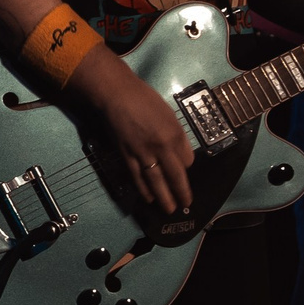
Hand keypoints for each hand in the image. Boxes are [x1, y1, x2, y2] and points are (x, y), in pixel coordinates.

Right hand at [77, 52, 193, 214]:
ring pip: (156, 181)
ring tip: (169, 209)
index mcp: (174, 134)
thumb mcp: (168, 114)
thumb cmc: (144, 99)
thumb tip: (181, 152)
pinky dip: (143, 189)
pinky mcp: (126, 155)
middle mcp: (160, 147)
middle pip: (174, 175)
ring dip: (164, 197)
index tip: (185, 169)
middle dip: (181, 192)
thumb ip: (176, 134)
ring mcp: (142, 153)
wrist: (116, 95)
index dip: (186, 166)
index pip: (186, 159)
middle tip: (185, 205)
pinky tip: (148, 198)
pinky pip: (137, 176)